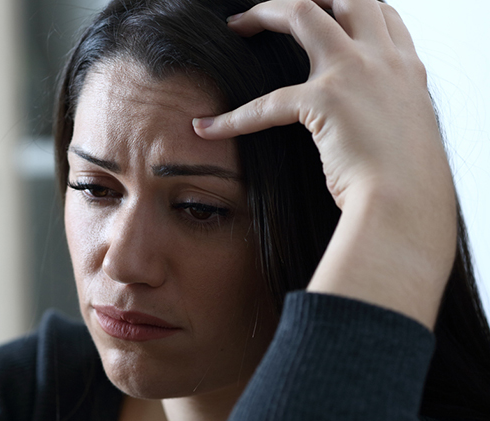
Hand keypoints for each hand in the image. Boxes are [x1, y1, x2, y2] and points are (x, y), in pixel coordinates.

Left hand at [194, 0, 455, 326]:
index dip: (350, 9)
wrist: (408, 207)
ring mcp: (357, 72)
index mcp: (408, 70)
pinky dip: (232, 117)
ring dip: (266, 13)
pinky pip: (267, 102)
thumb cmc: (406, 190)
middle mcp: (386, 60)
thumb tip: (364, 138)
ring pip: (304, 13)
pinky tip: (207, 129)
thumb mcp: (405, 143)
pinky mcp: (326, 99)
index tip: (325, 13)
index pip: (382, 15)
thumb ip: (384, 124)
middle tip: (272, 11)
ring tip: (236, 26)